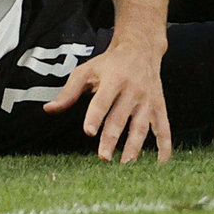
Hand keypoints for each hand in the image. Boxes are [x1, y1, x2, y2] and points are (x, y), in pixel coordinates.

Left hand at [44, 43, 171, 162]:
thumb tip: (48, 109)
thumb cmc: (109, 63)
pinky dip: (164, 146)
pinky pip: (163, 129)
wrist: (141, 49)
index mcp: (114, 79)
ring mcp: (147, 100)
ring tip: (125, 164)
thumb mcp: (87, 70)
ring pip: (141, 126)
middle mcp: (132, 90)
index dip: (95, 116)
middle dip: (112, 138)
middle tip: (103, 157)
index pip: (102, 100)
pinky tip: (160, 163)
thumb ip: (69, 92)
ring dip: (134, 146)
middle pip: (120, 117)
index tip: (89, 132)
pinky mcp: (159, 107)